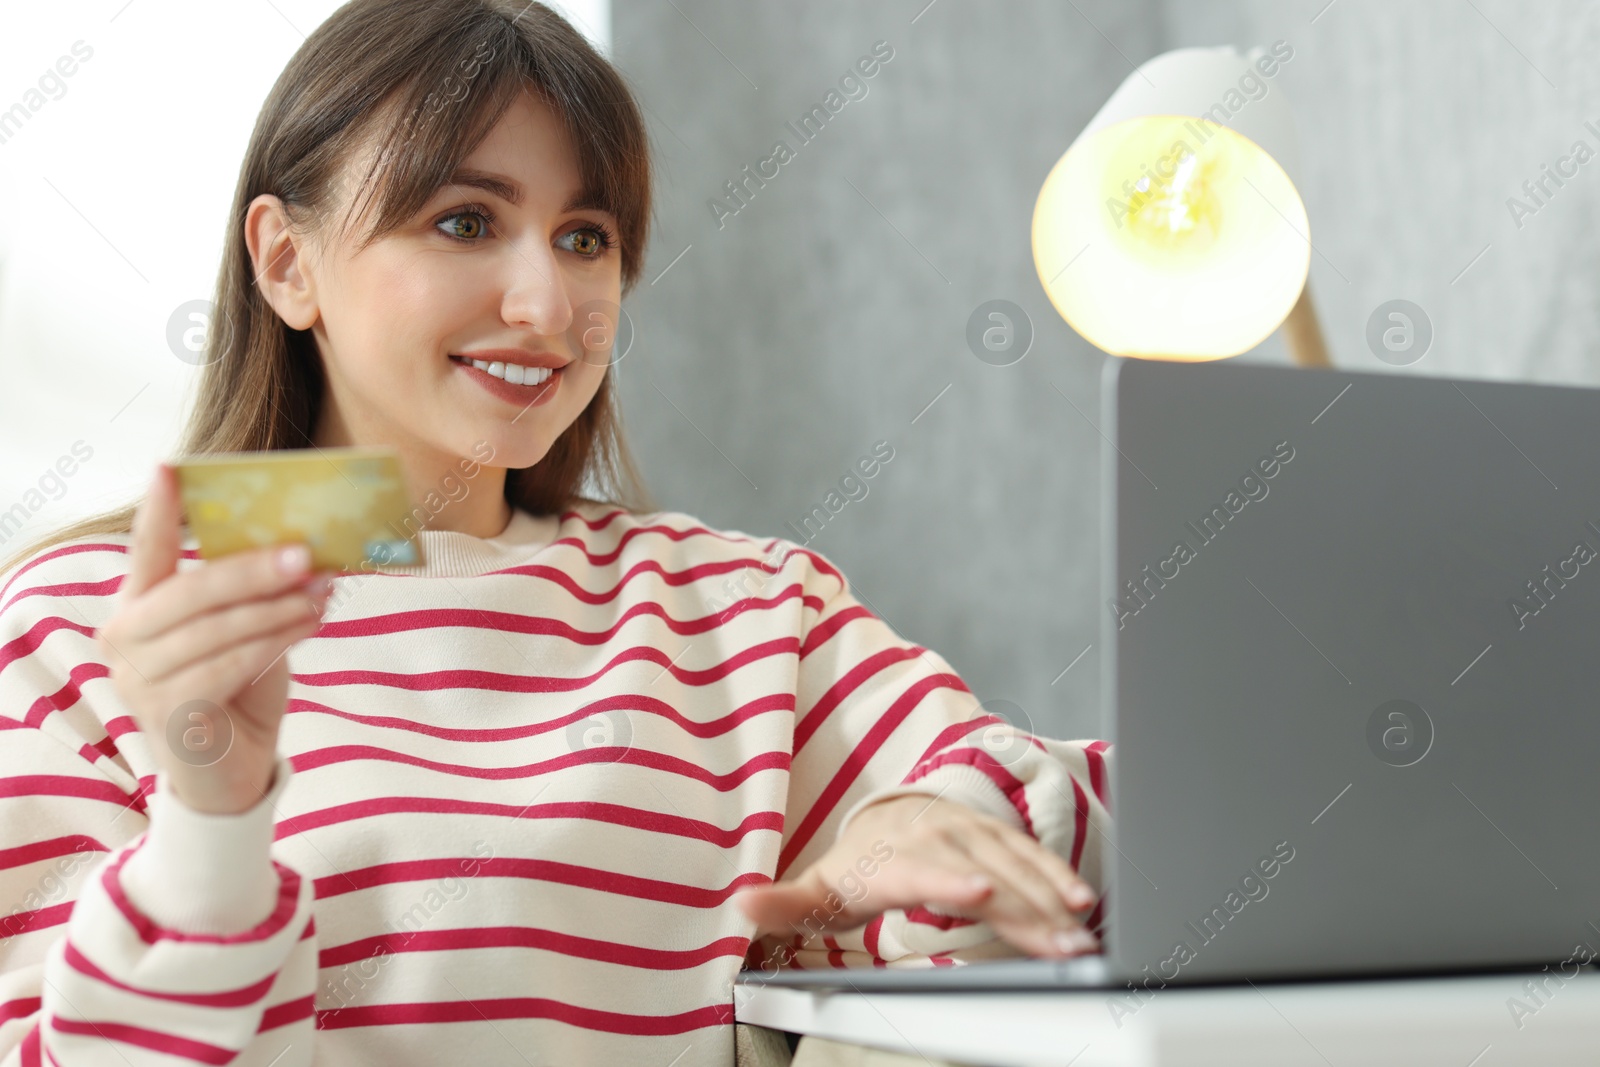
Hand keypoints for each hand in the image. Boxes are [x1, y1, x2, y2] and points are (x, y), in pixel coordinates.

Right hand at [98, 463, 336, 813]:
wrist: (230, 771)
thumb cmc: (237, 686)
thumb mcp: (242, 630)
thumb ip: (252, 594)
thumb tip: (307, 547)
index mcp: (137, 606)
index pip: (144, 550)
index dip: (157, 510)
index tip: (170, 467)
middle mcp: (125, 639)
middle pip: (191, 591)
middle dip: (252, 569)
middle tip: (305, 552)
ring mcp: (140, 680)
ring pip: (218, 630)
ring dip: (277, 607)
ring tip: (323, 589)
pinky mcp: (171, 715)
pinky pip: (230, 666)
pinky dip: (276, 641)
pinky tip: (310, 622)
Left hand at [733, 793, 1099, 961]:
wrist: (888, 817)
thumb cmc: (855, 865)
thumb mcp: (816, 889)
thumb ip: (783, 905)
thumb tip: (741, 904)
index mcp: (891, 856)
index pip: (920, 870)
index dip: (949, 883)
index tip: (977, 897)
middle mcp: (936, 837)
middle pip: (981, 874)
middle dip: (1023, 908)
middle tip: (1057, 943)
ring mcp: (970, 834)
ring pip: (1014, 867)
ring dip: (1050, 900)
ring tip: (1078, 934)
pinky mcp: (996, 837)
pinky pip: (1030, 857)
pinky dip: (1058, 877)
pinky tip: (1083, 904)